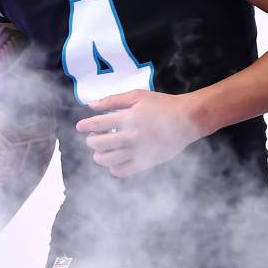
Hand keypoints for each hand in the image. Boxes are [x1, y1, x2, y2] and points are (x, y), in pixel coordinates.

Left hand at [75, 90, 204, 177]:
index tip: (80, 127)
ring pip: (107, 160)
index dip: (85, 126)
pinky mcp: (145, 163)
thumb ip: (112, 100)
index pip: (97, 124)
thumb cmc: (162, 105)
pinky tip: (114, 160)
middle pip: (99, 144)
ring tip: (100, 151)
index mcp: (127, 118)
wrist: (187, 120)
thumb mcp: (137, 96)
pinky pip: (122, 171)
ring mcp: (138, 152)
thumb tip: (91, 105)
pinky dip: (113, 168)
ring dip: (99, 156)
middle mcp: (130, 137)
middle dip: (91, 141)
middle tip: (92, 138)